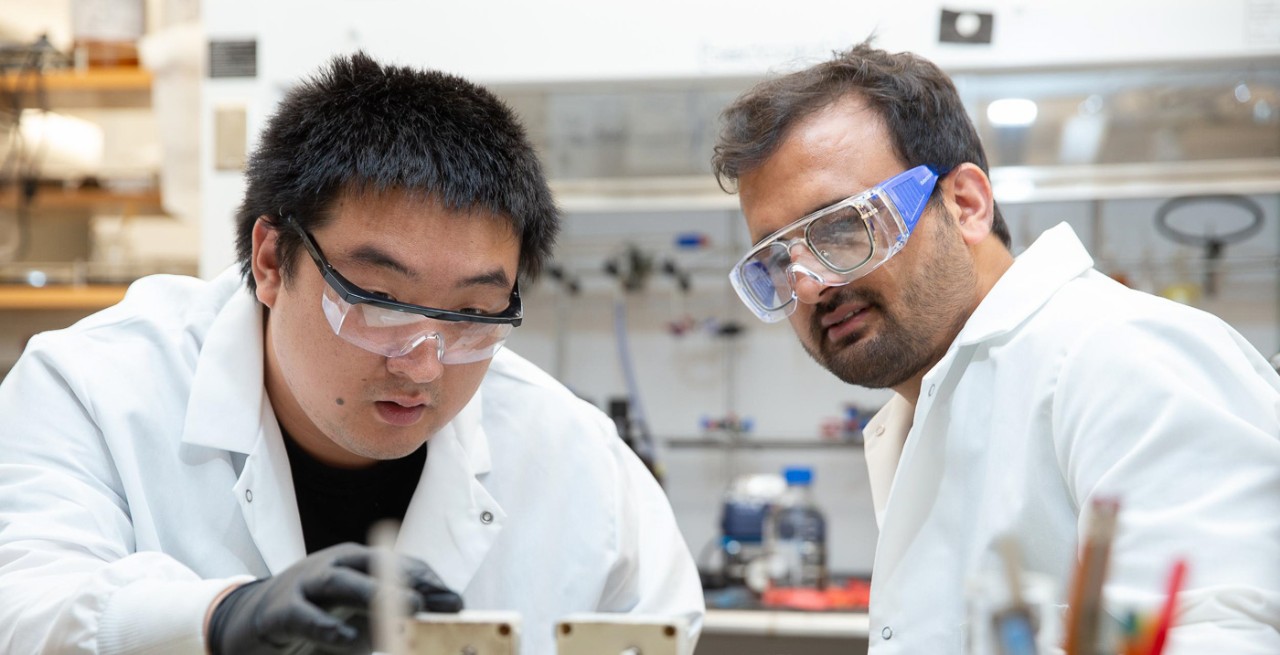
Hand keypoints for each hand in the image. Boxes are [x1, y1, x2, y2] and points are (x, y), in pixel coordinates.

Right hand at [207, 542, 462, 654]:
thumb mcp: (357, 616)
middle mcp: (333, 565)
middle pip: (372, 565)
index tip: (454, 601)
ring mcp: (304, 584)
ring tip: (401, 610)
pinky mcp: (280, 611)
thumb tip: (433, 625)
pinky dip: (326, 626)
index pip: (398, 563)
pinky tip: (347, 639)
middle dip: (404, 581)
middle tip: (430, 602)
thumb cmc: (317, 617)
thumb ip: (391, 619)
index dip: (427, 580)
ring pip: (338, 581)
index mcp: (357, 562)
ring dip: (371, 593)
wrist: (252, 624)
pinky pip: (304, 616)